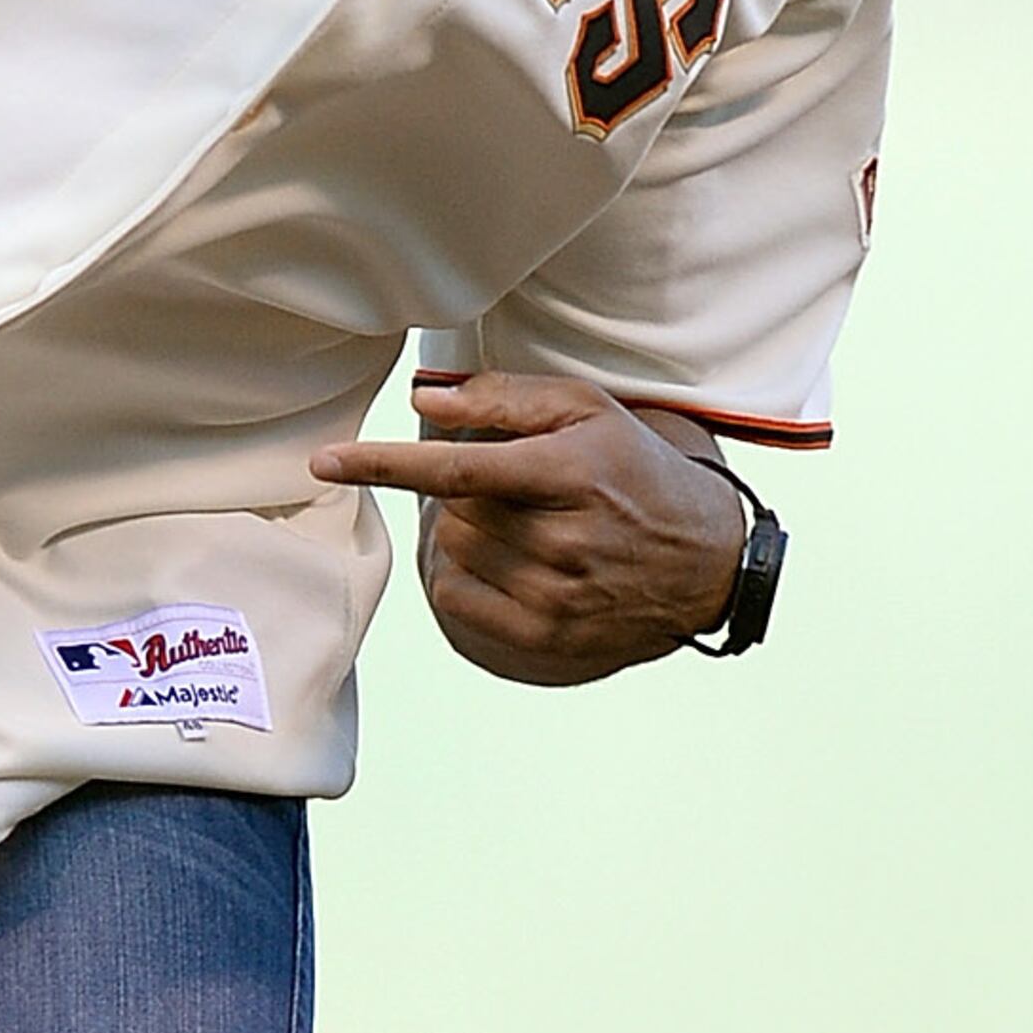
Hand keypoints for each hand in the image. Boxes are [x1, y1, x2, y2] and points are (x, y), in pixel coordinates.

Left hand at [310, 372, 747, 687]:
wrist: (705, 560)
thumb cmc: (635, 472)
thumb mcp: (589, 412)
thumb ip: (506, 397)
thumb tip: (427, 397)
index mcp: (571, 472)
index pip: (459, 468)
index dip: (385, 463)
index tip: (327, 460)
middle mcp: (564, 536)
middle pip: (452, 510)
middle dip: (461, 493)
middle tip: (508, 490)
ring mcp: (555, 593)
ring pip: (452, 551)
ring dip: (465, 531)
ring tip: (517, 524)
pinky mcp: (548, 635)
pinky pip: (458, 598)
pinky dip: (462, 574)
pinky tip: (504, 561)